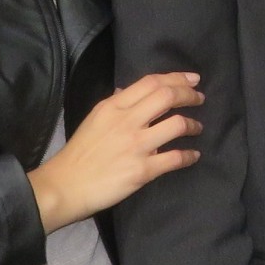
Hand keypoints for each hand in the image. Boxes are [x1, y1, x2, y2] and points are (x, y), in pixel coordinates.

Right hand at [28, 72, 203, 231]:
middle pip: (167, 97)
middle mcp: (126, 121)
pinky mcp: (142, 170)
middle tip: (200, 98)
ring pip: (177, 124)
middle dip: (190, 95)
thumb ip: (115, 103)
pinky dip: (189, 156)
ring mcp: (136, 145)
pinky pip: (175, 158)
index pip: (151, 82)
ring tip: (197, 127)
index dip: (176, 78)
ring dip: (193, 125)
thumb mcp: (94, 119)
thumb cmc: (80, 153)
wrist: (65, 186)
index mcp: (113, 106)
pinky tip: (193, 155)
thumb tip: (130, 90)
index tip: (192, 79)